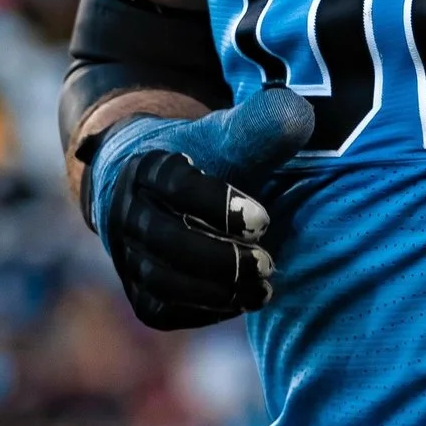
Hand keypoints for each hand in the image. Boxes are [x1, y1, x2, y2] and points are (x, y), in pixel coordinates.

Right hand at [86, 88, 315, 330]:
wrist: (156, 190)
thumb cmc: (202, 160)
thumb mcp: (225, 135)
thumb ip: (259, 126)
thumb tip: (298, 114)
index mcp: (148, 164)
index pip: (175, 185)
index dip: (218, 204)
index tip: (263, 218)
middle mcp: (127, 210)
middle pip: (163, 240)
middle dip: (219, 257)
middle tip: (267, 262)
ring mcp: (127, 255)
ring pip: (160, 281)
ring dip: (216, 291)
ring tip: (263, 286)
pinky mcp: (138, 291)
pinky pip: (163, 311)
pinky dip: (205, 311)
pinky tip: (243, 300)